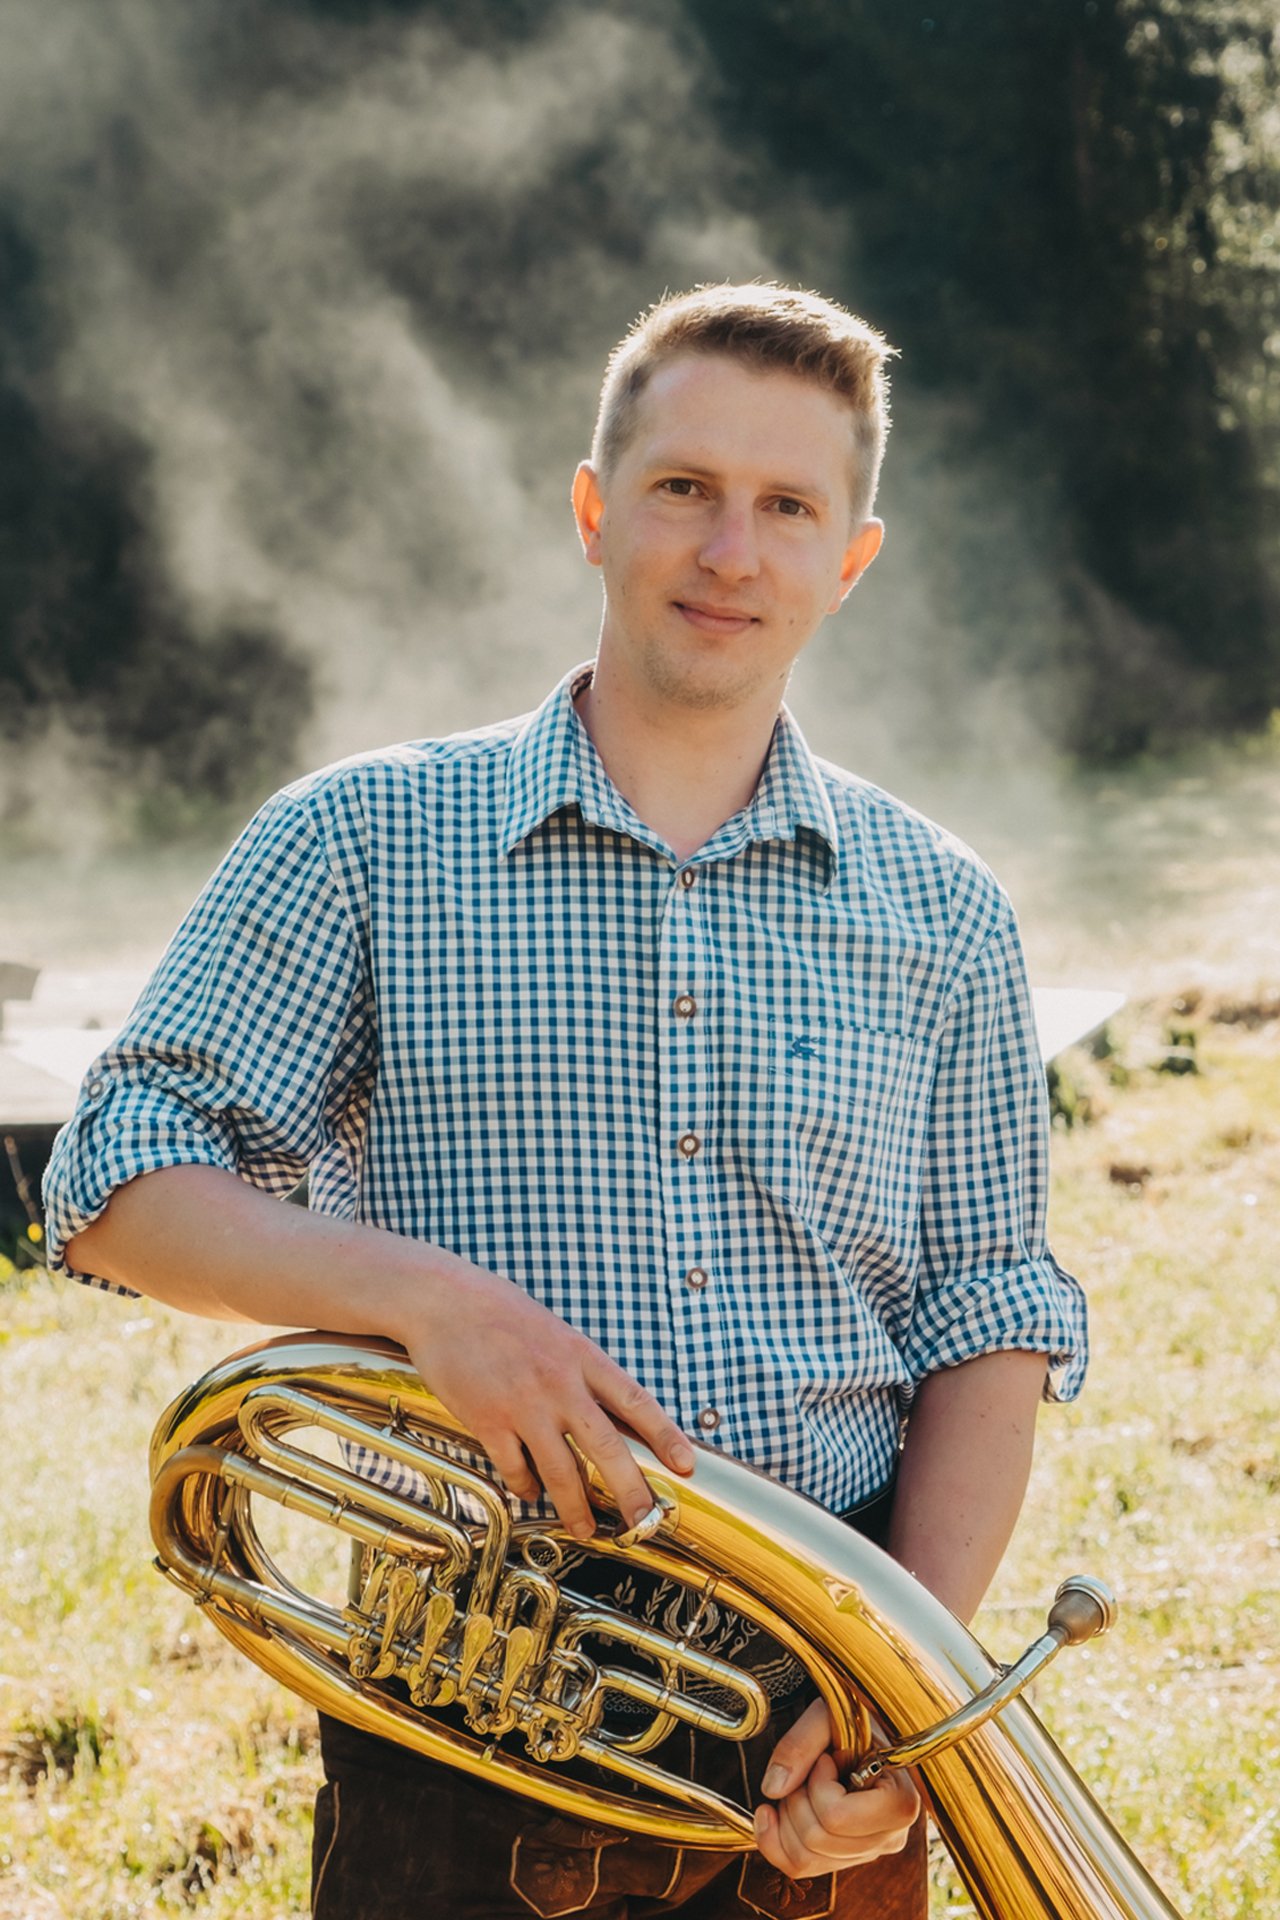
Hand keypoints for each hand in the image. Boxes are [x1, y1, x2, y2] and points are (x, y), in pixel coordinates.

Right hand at [401, 1251, 694, 1538]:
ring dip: (576, 1507)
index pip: (635, 1401)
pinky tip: (529, 1492)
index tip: (686, 1464)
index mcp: (582, 1356)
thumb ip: (578, 1369)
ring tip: (585, 1529)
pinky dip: (525, 1486)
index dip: (665, 1436)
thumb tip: (606, 1409)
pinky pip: (515, 1468)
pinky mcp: (488, 1420)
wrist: (444, 1301)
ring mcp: (523, 1404)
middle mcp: (559, 1383)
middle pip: (607, 1447)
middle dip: (631, 1491)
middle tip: (644, 1522)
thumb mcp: (554, 1332)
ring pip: (561, 1471)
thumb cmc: (499, 1313)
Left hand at [753, 1699, 920, 1878]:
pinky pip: (799, 1867)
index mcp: (900, 1803)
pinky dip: (774, 1841)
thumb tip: (773, 1788)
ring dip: (787, 1816)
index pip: (837, 1817)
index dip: (817, 1784)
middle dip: (797, 1799)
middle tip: (810, 1770)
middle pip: (817, 1840)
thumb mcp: (828, 1714)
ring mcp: (868, 1852)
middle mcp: (889, 1837)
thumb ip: (800, 1743)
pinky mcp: (846, 1858)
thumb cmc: (851, 1719)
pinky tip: (770, 1812)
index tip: (826, 1759)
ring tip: (802, 1784)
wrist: (861, 1729)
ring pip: (804, 1858)